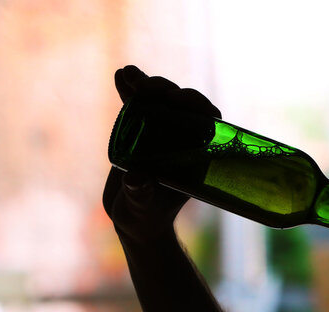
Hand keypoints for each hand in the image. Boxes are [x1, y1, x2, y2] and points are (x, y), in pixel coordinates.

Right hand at [103, 65, 221, 243]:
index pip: (208, 122)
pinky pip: (138, 106)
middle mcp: (182, 141)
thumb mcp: (143, 208)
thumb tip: (136, 179)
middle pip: (183, 106)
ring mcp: (162, 134)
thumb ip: (141, 194)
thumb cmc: (145, 219)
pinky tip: (120, 76)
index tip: (180, 99)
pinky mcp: (142, 132)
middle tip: (147, 88)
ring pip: (160, 101)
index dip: (199, 105)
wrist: (132, 220)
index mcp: (195, 155)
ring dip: (147, 85)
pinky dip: (130, 92)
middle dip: (167, 91)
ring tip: (128, 74)